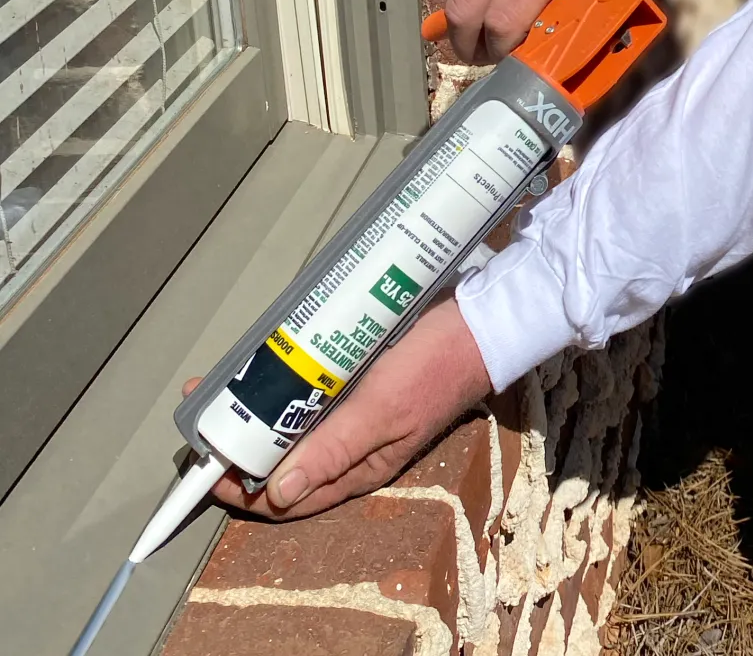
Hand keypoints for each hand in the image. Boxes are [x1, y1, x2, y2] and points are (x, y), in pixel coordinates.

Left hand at [182, 298, 492, 519]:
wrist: (480, 323)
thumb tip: (277, 494)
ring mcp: (351, 415)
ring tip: (220, 386)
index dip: (239, 488)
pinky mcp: (353, 384)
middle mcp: (349, 449)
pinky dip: (278, 387)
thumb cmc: (435, 369)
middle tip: (204, 413)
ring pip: (289, 427)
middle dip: (239, 446)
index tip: (204, 463)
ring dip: (253, 412)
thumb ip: (334, 448)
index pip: (286, 498)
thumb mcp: (383, 410)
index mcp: (358, 470)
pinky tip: (259, 366)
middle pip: (281, 463)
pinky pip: (305, 396)